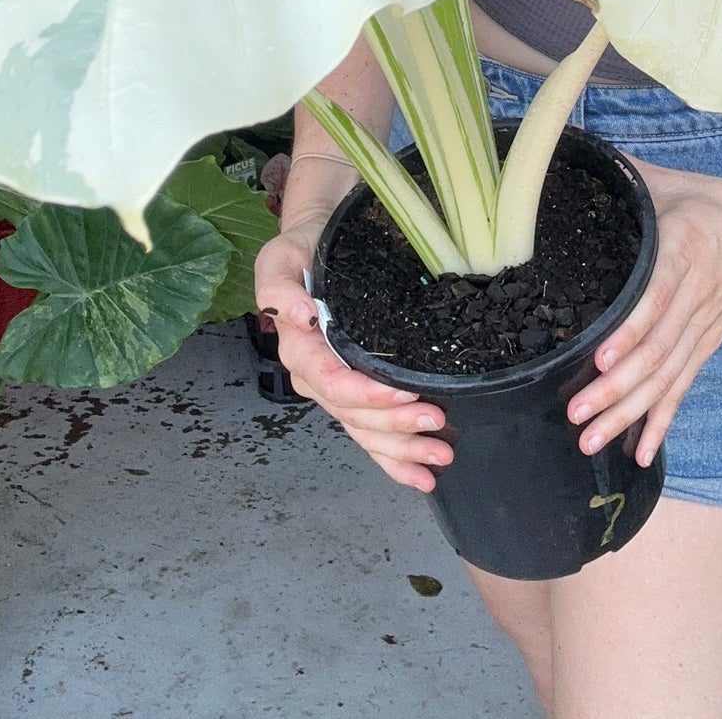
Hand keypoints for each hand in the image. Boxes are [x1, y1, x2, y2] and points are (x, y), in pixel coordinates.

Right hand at [254, 221, 451, 493]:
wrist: (317, 243)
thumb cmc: (302, 251)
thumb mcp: (280, 259)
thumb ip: (280, 288)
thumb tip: (302, 315)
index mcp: (301, 351)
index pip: (335, 383)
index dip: (370, 393)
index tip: (407, 392)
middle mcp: (317, 378)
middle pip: (356, 415)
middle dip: (397, 425)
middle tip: (438, 424)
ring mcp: (338, 390)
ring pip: (367, 431)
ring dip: (404, 448)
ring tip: (441, 456)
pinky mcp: (357, 392)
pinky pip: (371, 434)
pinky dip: (395, 458)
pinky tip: (421, 477)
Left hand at [565, 159, 721, 467]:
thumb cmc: (714, 204)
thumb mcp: (671, 182)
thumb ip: (624, 176)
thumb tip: (571, 155)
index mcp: (686, 250)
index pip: (656, 296)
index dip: (630, 329)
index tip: (600, 356)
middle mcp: (695, 296)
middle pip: (656, 350)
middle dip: (616, 387)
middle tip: (577, 412)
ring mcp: (703, 328)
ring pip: (666, 377)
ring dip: (629, 412)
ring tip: (591, 439)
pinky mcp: (707, 346)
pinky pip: (683, 389)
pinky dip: (661, 422)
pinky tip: (640, 454)